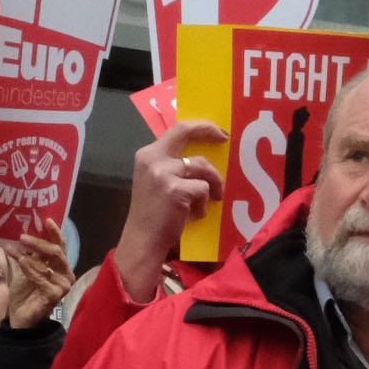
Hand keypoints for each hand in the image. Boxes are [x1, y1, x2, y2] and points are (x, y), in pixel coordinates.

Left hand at [4, 231, 75, 328]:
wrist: (20, 317)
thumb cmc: (24, 293)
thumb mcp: (27, 268)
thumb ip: (31, 254)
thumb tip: (26, 232)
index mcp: (61, 267)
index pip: (61, 246)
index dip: (55, 233)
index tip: (46, 220)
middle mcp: (66, 275)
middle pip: (56, 252)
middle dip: (39, 242)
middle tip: (22, 235)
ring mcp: (63, 286)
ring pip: (47, 263)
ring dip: (28, 253)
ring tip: (14, 247)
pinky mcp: (55, 295)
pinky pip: (40, 275)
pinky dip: (27, 266)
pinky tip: (18, 259)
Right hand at [113, 121, 227, 301]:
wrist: (143, 241)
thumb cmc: (153, 215)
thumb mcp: (157, 182)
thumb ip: (173, 166)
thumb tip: (203, 158)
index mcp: (148, 154)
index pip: (176, 130)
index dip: (199, 127)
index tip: (217, 131)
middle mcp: (153, 158)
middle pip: (186, 132)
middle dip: (209, 131)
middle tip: (225, 139)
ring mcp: (163, 173)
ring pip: (202, 166)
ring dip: (213, 182)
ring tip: (213, 198)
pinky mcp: (175, 190)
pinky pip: (203, 188)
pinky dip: (204, 203)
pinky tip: (197, 214)